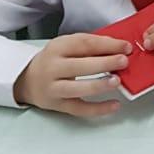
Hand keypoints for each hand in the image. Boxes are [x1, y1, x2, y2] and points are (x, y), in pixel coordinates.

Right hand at [13, 33, 129, 116]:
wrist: (27, 79)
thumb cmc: (56, 60)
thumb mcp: (68, 45)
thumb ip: (91, 45)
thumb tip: (120, 48)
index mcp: (57, 47)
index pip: (84, 44)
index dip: (107, 45)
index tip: (126, 47)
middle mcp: (52, 67)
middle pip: (79, 66)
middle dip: (104, 63)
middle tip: (124, 62)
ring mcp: (53, 88)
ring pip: (77, 88)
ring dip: (99, 85)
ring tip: (117, 82)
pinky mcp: (57, 105)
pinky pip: (78, 109)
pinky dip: (97, 109)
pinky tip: (114, 105)